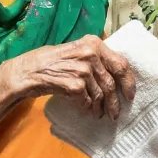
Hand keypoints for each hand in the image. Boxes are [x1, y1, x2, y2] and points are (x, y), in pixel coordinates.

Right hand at [6, 36, 136, 120]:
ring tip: (99, 114)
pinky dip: (87, 108)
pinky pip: (88, 101)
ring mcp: (83, 69)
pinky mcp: (75, 84)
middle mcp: (90, 53)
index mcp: (93, 43)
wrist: (26, 71)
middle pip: (112, 82)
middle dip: (115, 101)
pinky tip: (86, 111)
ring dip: (101, 108)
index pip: (121, 63)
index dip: (128, 81)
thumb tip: (114, 74)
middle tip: (116, 112)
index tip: (130, 94)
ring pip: (101, 94)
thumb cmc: (49, 62)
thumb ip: (94, 58)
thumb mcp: (74, 51)